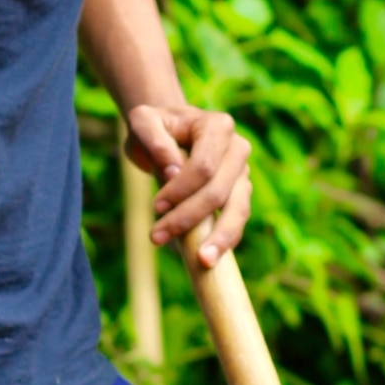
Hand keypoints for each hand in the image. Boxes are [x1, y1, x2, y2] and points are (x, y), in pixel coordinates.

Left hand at [127, 101, 252, 269]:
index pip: (204, 166)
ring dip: (217, 237)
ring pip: (238, 210)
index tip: (155, 207)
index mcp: (217, 127)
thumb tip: (172, 171)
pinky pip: (238, 220)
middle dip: (188, 218)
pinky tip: (210, 258)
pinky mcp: (240, 193)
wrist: (169, 132)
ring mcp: (242, 172)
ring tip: (203, 262)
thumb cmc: (155, 128)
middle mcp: (237, 148)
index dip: (181, 190)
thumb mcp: (142, 123)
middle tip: (156, 237)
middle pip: (219, 191)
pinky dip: (225, 240)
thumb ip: (153, 139)